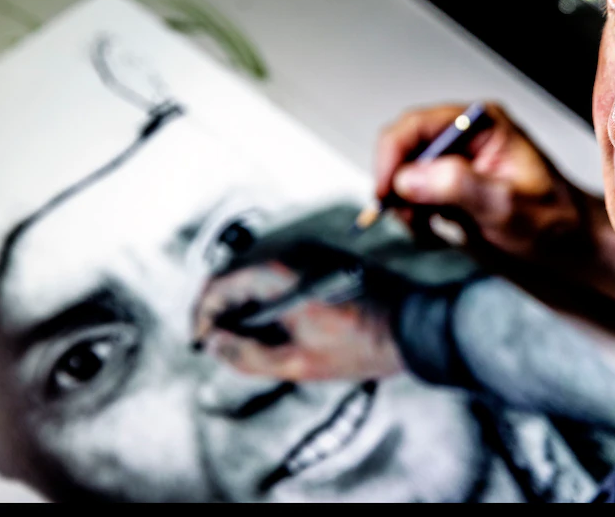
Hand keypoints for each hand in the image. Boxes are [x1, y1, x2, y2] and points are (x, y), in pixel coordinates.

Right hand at [192, 261, 405, 382]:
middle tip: (218, 341)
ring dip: (244, 300)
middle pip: (236, 273)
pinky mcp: (325, 257)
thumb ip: (247, 354)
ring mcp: (311, 250)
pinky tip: (273, 321)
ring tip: (244, 337)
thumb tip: (215, 343)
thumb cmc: (363, 344)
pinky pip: (282, 270)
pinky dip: (267, 293)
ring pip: (259, 271)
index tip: (200, 339)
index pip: (219, 283)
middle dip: (221, 307)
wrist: (414, 325)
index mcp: (280, 271)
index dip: (202, 314)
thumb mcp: (297, 363)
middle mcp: (293, 250)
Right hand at [374, 102, 587, 261]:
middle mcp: (464, 133)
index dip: (392, 156)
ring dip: (405, 205)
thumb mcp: (506, 205)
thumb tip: (407, 177)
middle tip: (410, 219)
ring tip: (429, 230)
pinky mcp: (450, 183)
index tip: (385, 193)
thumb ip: (457, 185)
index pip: (417, 125)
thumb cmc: (552, 220)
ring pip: (403, 174)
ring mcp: (455, 158)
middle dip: (397, 185)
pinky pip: (413, 194)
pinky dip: (414, 216)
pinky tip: (435, 232)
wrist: (570, 244)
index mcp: (481, 122)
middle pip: (403, 147)